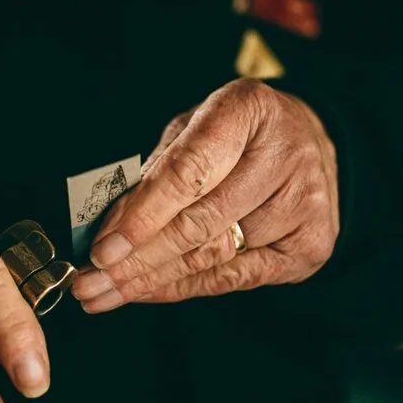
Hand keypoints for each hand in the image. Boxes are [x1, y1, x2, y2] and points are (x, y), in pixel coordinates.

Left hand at [72, 79, 339, 312]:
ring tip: (105, 293)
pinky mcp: (312, 242)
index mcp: (250, 109)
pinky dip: (187, 287)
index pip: (191, 171)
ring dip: (153, 279)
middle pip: (201, 222)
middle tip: (89, 282)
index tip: (102, 248)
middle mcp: (287, 153)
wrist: (309, 143)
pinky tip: (149, 292)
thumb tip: (107, 229)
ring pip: (215, 255)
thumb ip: (156, 171)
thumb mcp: (193, 128)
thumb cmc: (237, 135)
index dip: (143, 214)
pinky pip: (237, 277)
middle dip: (137, 258)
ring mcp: (306, 201)